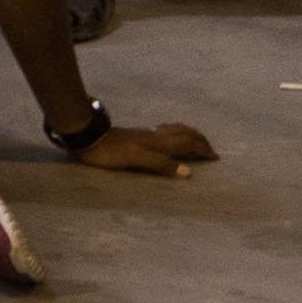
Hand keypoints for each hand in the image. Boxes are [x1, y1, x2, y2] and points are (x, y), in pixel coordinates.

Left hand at [59, 113, 217, 176]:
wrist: (86, 134)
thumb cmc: (109, 151)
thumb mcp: (135, 159)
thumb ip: (160, 164)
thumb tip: (187, 172)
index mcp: (158, 142)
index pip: (187, 143)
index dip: (202, 149)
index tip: (215, 157)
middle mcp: (155, 136)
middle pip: (183, 133)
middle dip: (199, 140)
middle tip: (209, 149)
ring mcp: (145, 134)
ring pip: (173, 130)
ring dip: (187, 135)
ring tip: (194, 141)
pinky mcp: (136, 135)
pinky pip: (163, 132)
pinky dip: (173, 134)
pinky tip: (165, 138)